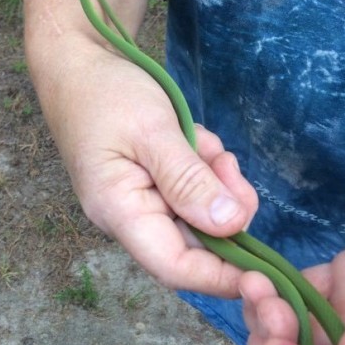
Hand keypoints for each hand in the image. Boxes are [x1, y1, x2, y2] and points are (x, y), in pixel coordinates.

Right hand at [34, 39, 257, 295]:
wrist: (80, 66)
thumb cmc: (106, 95)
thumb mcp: (151, 131)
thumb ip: (189, 179)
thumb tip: (230, 225)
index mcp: (120, 212)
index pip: (175, 267)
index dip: (221, 277)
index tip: (265, 273)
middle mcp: (131, 218)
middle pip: (195, 242)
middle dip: (225, 208)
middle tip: (228, 166)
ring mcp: (143, 202)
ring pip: (200, 215)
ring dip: (215, 181)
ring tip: (204, 144)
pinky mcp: (155, 185)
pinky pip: (194, 191)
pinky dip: (206, 168)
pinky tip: (196, 140)